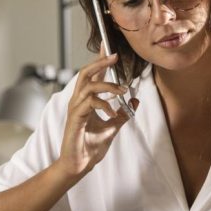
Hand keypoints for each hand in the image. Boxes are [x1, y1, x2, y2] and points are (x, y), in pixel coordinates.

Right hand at [55, 53, 136, 179]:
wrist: (79, 165)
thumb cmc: (90, 147)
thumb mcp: (113, 127)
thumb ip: (123, 113)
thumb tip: (135, 99)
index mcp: (85, 101)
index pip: (92, 75)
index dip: (100, 60)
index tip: (107, 46)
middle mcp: (78, 101)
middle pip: (85, 73)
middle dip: (100, 62)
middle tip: (115, 56)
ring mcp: (75, 109)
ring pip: (88, 85)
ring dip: (107, 85)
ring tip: (122, 91)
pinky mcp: (75, 119)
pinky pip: (89, 103)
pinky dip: (103, 104)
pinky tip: (112, 112)